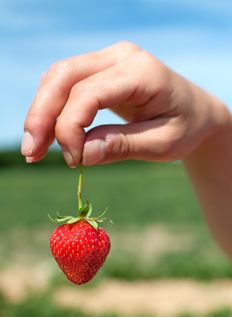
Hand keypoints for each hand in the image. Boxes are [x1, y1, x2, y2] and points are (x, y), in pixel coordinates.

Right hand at [21, 41, 225, 166]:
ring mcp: (109, 59)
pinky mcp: (101, 71)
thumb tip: (81, 154)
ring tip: (35, 149)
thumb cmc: (185, 128)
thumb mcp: (162, 144)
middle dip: (41, 115)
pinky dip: (53, 109)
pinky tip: (49, 134)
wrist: (196, 113)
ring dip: (41, 113)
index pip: (89, 92)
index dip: (70, 126)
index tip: (73, 160)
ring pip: (59, 77)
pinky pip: (67, 84)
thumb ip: (122, 146)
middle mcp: (121, 56)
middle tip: (31, 152)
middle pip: (64, 76)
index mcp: (141, 71)